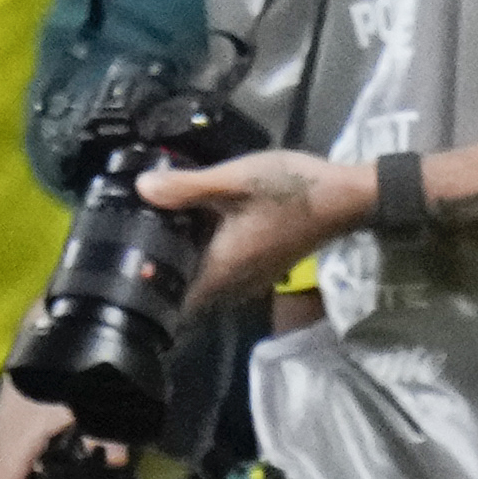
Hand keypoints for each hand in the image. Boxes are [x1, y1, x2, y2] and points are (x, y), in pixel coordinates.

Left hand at [147, 149, 368, 313]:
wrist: (348, 197)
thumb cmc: (293, 190)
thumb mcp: (236, 179)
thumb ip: (187, 187)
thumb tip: (141, 187)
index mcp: (221, 267)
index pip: (172, 298)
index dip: (148, 283)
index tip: (128, 259)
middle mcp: (235, 283)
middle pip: (186, 291)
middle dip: (166, 270)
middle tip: (142, 237)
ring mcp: (253, 278)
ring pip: (206, 283)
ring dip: (189, 264)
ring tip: (170, 231)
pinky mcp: (265, 267)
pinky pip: (224, 273)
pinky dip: (208, 258)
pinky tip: (205, 230)